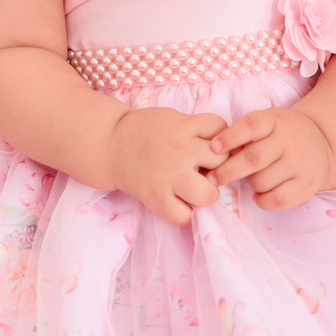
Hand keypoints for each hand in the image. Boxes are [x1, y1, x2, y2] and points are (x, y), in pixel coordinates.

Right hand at [107, 108, 227, 226]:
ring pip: (208, 194)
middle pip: (221, 162)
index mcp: (184, 127)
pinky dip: (188, 215)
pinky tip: (184, 205)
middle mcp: (180, 150)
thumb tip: (224, 148)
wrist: (110, 144)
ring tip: (197, 189)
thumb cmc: (145, 131)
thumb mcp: (173, 118)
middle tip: (206, 170)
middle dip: (218, 166)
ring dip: (207, 194)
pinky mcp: (156, 198)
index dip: (220, 138)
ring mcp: (169, 176)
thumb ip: (197, 129)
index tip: (210, 145)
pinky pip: (184, 217)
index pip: (220, 128)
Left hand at [208, 107, 332, 209]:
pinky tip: (260, 196)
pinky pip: (277, 199)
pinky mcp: (307, 185)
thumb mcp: (267, 123)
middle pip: (253, 158)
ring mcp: (300, 163)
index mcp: (274, 121)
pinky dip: (262, 201)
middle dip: (228, 171)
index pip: (251, 126)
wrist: (322, 142)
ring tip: (253, 179)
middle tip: (213, 178)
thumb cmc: (282, 134)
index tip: (213, 147)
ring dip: (250, 184)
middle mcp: (289, 140)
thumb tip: (216, 155)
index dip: (231, 137)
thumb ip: (245, 134)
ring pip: (262, 181)